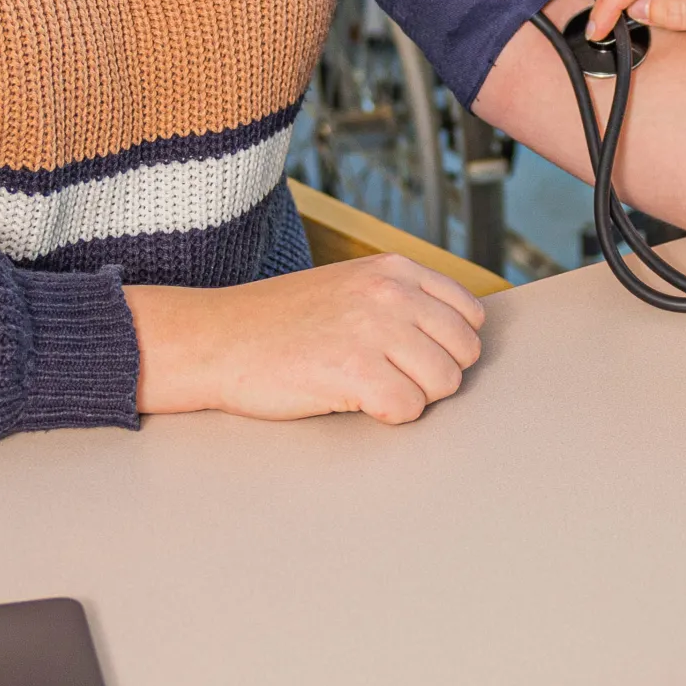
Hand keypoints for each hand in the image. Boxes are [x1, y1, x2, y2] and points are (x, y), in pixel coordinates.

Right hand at [128, 258, 485, 424]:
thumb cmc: (279, 323)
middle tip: (388, 379)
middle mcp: (392, 293)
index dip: (447, 347)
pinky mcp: (355, 370)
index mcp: (394, 270)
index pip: (470, 316)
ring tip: (367, 389)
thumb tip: (455, 341)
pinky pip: (409, 409)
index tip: (414, 360)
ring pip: (444, 384)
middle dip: (434, 376)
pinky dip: (386, 416)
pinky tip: (353, 402)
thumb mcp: (350, 288)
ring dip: (411, 397)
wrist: (215, 339)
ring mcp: (375, 329)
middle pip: (464, 353)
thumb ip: (400, 302)